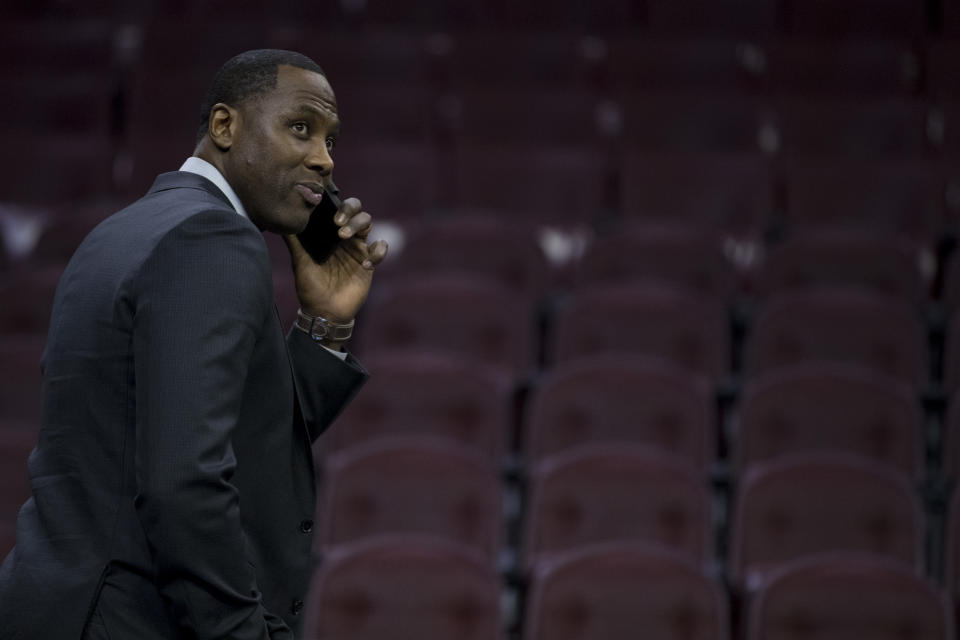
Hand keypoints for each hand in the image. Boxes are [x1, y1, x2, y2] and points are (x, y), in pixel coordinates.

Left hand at [283, 196, 387, 325]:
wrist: (325, 313)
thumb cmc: (310, 287)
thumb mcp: (299, 262)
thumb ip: (294, 242)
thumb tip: (281, 222)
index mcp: (329, 234)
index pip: (338, 209)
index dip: (337, 205)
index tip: (329, 215)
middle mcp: (345, 237)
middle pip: (357, 210)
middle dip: (350, 210)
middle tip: (338, 223)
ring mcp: (358, 248)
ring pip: (369, 222)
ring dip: (359, 225)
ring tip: (346, 237)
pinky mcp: (369, 263)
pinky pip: (381, 247)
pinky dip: (378, 251)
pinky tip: (365, 265)